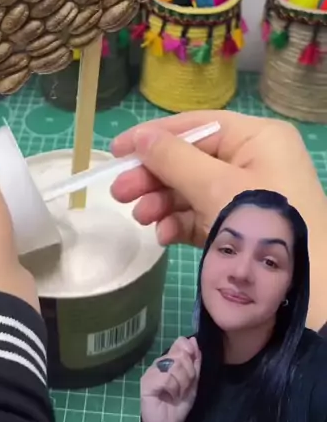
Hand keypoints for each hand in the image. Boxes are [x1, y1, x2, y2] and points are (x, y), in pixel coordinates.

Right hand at [110, 111, 326, 328]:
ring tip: (140, 218)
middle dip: (154, 177)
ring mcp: (251, 197)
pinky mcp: (244, 228)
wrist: (303, 296)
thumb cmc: (261, 226)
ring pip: (194, 190)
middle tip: (119, 193)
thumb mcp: (216, 188)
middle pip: (192, 159)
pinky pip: (204, 216)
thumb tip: (141, 138)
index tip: (117, 150)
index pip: (198, 126)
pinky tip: (163, 236)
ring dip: (163, 202)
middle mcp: (257, 161)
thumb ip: (174, 159)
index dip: (155, 136)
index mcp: (259, 138)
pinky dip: (181, 224)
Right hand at [141, 336, 200, 421]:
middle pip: (180, 355)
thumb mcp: (192, 382)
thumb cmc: (178, 404)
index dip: (188, 349)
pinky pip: (167, 377)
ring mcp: (152, 371)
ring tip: (177, 393)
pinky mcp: (147, 381)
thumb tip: (193, 341)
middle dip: (188, 373)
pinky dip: (173, 389)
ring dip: (182, 383)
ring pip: (175, 366)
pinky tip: (169, 395)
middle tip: (184, 387)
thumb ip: (194, 363)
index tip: (192, 357)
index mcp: (170, 360)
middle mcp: (159, 362)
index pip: (180, 343)